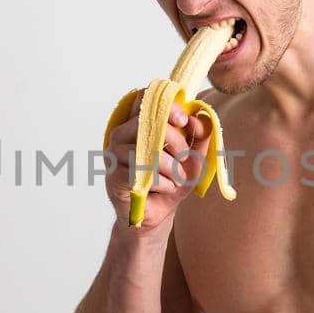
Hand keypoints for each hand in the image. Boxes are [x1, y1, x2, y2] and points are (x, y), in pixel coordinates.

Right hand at [104, 95, 209, 229]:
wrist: (157, 215)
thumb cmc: (172, 181)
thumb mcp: (194, 158)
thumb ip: (199, 136)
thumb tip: (198, 119)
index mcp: (139, 124)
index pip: (144, 97)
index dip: (166, 104)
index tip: (183, 121)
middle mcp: (122, 134)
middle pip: (148, 122)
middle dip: (175, 140)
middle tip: (185, 158)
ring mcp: (114, 155)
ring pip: (147, 150)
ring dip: (171, 167)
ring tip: (177, 179)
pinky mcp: (113, 176)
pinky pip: (142, 173)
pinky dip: (162, 182)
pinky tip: (166, 188)